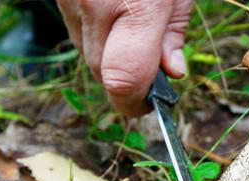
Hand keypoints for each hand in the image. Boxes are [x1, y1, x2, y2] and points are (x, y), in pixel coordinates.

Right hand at [57, 0, 192, 116]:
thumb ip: (175, 32)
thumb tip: (172, 73)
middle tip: (149, 59)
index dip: (134, 103)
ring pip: (84, 49)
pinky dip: (94, 27)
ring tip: (130, 21)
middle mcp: (95, 4)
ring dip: (107, 51)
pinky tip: (112, 7)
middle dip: (125, 76)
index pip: (126, 80)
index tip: (148, 103)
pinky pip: (74, 25)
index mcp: (141, 6)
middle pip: (101, 71)